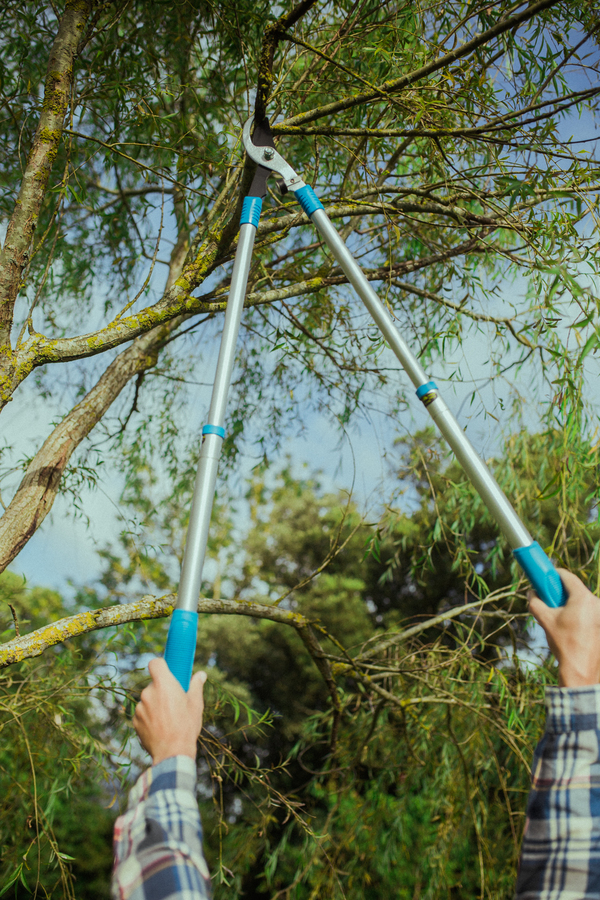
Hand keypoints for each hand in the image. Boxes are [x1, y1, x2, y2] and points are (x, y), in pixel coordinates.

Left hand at [133, 657, 206, 764]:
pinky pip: (142, 713)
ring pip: (148, 699)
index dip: (160, 665)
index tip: (167, 672)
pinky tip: (160, 727)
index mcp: (164, 684)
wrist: (172, 753)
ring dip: (155, 704)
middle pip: (153, 683)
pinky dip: (149, 717)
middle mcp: (148, 693)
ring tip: (168, 718)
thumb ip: (196, 686)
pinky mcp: (135, 721)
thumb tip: (201, 675)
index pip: (155, 663)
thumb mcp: (195, 704)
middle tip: (173, 701)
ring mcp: (140, 707)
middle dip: (161, 689)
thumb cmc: (186, 726)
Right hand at [529, 569, 599, 686]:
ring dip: (570, 606)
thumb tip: (532, 593)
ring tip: (560, 622)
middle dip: (561, 593)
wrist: (581, 668)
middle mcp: (596, 603)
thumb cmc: (564, 643)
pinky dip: (579, 615)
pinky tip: (571, 629)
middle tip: (549, 601)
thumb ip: (535, 602)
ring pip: (583, 602)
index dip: (553, 574)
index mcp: (583, 598)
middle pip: (576, 589)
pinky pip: (589, 613)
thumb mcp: (545, 620)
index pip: (567, 576)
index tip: (544, 578)